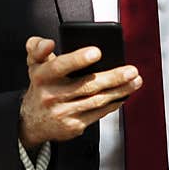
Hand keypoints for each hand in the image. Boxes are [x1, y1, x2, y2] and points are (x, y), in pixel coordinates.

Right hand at [19, 36, 142, 149]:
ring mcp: (63, 113)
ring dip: (120, 91)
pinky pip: (98, 113)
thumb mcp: (33, 64)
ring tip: (135, 81)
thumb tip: (49, 42)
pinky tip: (124, 95)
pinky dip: (113, 104)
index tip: (97, 52)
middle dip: (113, 77)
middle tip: (132, 70)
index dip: (78, 59)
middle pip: (87, 85)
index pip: (60, 66)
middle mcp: (52, 96)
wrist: (33, 121)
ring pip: (97, 100)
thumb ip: (37, 47)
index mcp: (42, 76)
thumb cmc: (41, 87)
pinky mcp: (74, 126)